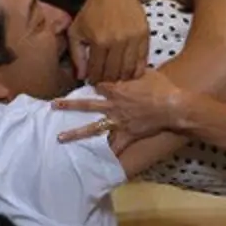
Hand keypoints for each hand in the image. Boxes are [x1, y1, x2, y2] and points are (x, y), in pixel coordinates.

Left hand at [52, 70, 186, 152]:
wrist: (173, 106)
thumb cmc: (162, 87)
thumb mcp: (146, 72)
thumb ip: (134, 69)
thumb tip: (132, 62)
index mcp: (117, 88)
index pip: (98, 84)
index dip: (92, 83)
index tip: (86, 82)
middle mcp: (113, 106)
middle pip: (86, 105)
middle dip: (69, 105)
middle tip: (53, 105)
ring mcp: (118, 121)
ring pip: (93, 128)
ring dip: (76, 133)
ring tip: (60, 137)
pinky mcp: (128, 135)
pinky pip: (116, 146)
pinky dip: (109, 154)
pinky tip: (97, 163)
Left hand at [69, 0, 148, 82]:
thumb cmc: (91, 10)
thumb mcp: (76, 31)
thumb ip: (77, 55)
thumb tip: (81, 77)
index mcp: (99, 41)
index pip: (97, 71)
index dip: (94, 80)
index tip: (93, 81)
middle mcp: (117, 42)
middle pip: (114, 73)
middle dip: (108, 81)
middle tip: (105, 81)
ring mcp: (133, 39)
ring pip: (129, 70)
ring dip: (122, 78)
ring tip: (117, 77)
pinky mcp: (144, 35)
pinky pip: (142, 61)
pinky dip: (136, 70)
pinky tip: (130, 72)